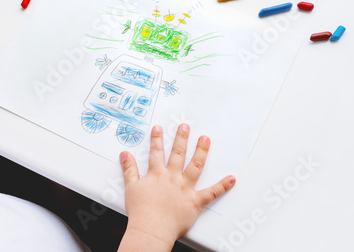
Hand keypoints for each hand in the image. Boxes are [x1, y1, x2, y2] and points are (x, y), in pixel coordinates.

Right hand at [119, 124, 235, 249]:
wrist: (151, 229)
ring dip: (201, 151)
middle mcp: (172, 178)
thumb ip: (129, 169)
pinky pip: (212, 192)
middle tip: (185, 126)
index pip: (157, 152)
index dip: (157, 139)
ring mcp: (185, 189)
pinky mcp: (195, 202)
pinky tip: (231, 178)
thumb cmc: (141, 211)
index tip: (159, 128)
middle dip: (182, 138)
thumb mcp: (131, 187)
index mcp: (157, 174)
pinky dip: (223, 186)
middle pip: (178, 153)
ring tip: (205, 139)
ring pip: (196, 166)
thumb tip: (125, 155)